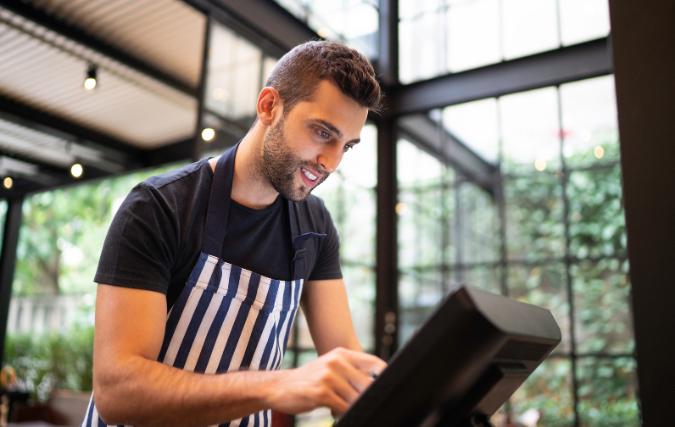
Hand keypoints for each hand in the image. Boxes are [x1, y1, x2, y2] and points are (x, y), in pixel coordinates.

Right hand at [267, 347, 386, 416]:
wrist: (279, 387)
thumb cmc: (308, 380)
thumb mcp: (329, 367)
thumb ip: (349, 372)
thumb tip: (374, 385)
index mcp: (341, 354)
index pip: (372, 361)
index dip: (385, 374)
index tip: (393, 384)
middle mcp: (336, 362)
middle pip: (367, 383)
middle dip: (368, 397)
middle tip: (370, 403)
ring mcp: (329, 376)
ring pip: (355, 398)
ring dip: (353, 407)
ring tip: (341, 406)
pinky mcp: (322, 392)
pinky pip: (343, 407)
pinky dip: (342, 412)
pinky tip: (335, 411)